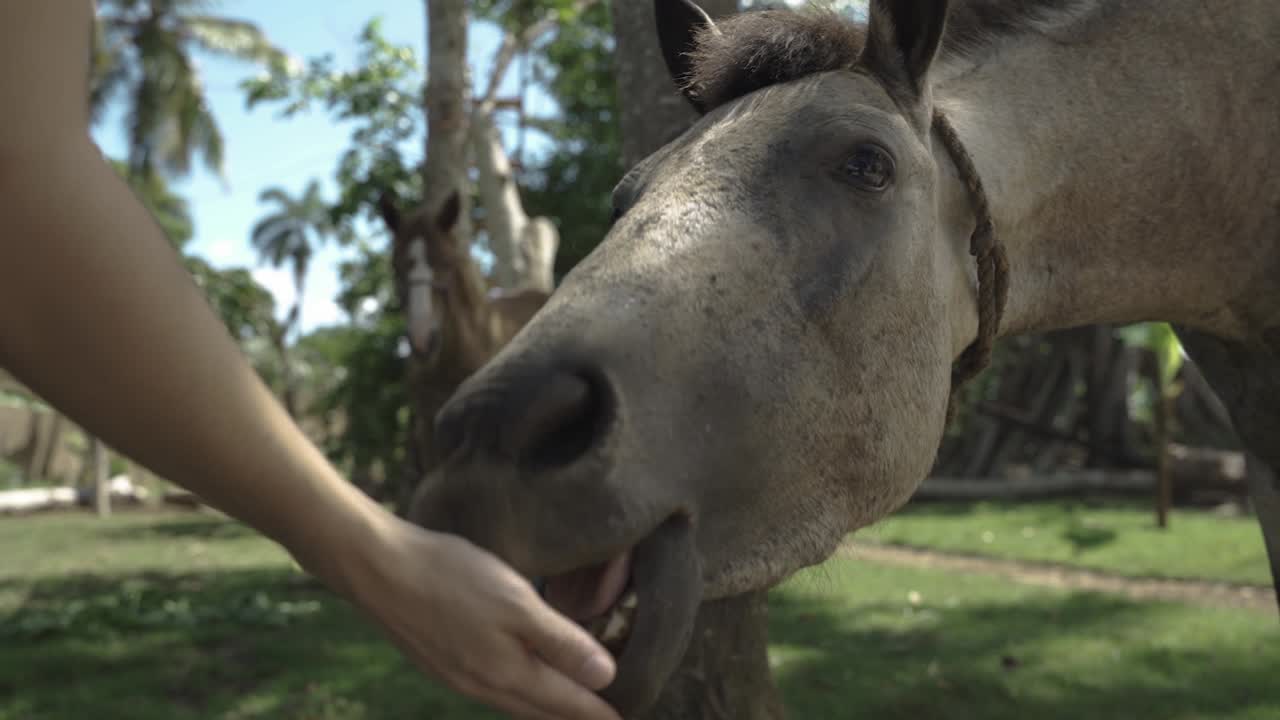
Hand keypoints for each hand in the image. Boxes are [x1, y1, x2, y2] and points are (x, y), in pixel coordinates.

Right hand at [338, 515, 623, 719]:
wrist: (378, 569)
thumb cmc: (450, 578)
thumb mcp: (516, 602)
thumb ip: (560, 642)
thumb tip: (605, 677)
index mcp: (508, 673)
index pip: (567, 702)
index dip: (598, 711)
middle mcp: (484, 685)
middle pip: (542, 710)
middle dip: (575, 715)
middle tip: (605, 716)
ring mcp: (459, 676)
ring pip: (517, 702)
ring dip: (547, 705)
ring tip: (570, 703)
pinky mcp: (442, 661)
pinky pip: (494, 689)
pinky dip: (520, 690)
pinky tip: (521, 678)